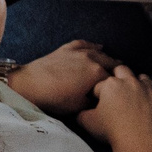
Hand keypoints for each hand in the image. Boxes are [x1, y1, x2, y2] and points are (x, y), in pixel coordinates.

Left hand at [4, 39, 120, 113]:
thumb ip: (94, 102)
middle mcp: (91, 59)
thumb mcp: (78, 107)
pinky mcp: (67, 49)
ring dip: (108, 58)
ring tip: (114, 63)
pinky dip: (93, 45)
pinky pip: (84, 44)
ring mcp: (79, 52)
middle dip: (116, 70)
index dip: (118, 86)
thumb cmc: (54, 98)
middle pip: (110, 62)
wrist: (30, 85)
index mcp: (97, 73)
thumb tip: (101, 101)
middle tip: (121, 78)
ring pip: (100, 53)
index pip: (114, 79)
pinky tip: (99, 46)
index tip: (120, 90)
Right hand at [78, 69, 151, 151]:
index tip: (97, 103)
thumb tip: (80, 111)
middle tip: (115, 90)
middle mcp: (129, 81)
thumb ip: (81, 114)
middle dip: (117, 77)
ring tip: (134, 91)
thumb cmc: (111, 131)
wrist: (137, 142)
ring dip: (137, 81)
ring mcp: (146, 88)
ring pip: (142, 76)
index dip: (97, 94)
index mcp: (110, 85)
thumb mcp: (87, 122)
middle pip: (121, 70)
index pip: (100, 85)